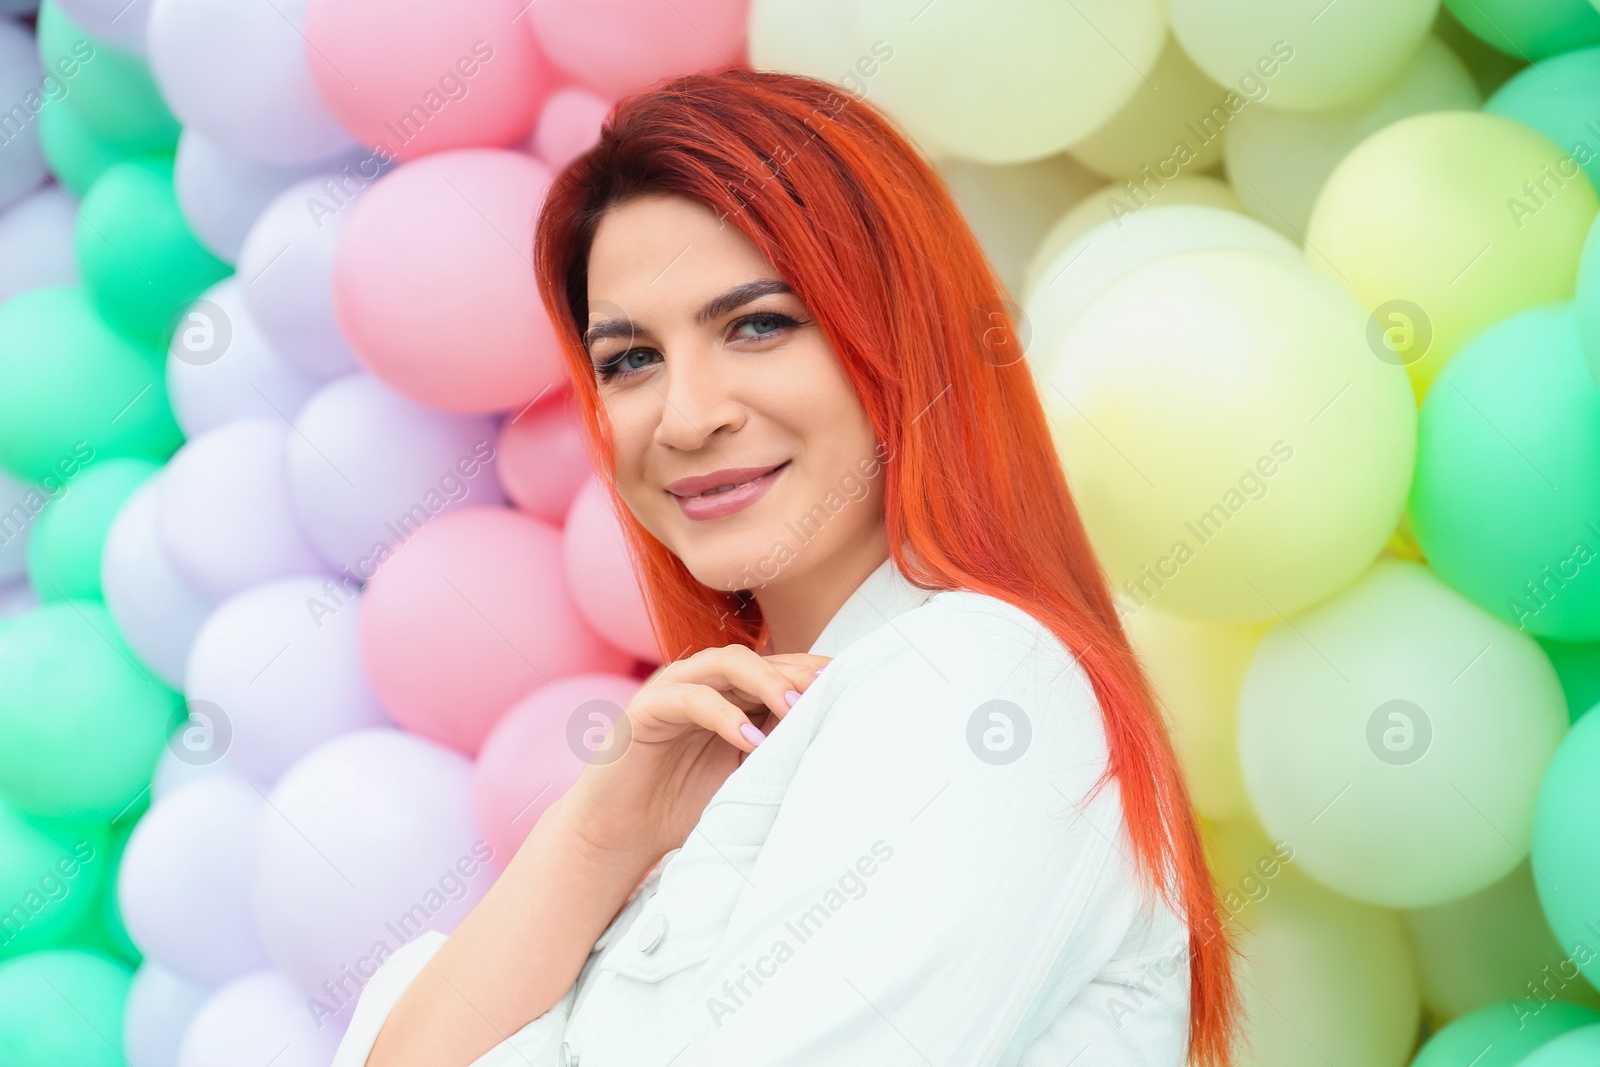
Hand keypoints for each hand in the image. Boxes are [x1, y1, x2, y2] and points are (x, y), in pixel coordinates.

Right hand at [557, 645, 829, 866]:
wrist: (620, 833)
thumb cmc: (685, 806)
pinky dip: (724, 715)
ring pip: (728, 663)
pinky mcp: (646, 708)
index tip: (854, 688)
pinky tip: (750, 741)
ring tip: (796, 710)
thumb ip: (779, 753)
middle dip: (800, 674)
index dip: (816, 674)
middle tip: (831, 693)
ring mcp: (674, 688)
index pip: (782, 668)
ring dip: (767, 682)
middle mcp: (705, 681)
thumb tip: (835, 744)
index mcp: (733, 693)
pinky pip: (691, 698)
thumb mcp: (745, 777)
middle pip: (762, 659)